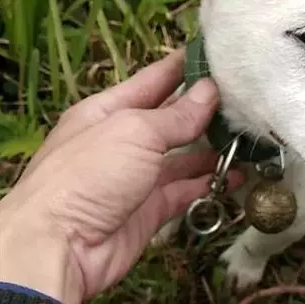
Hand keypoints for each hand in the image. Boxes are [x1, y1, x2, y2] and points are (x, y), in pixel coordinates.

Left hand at [0, 49, 243, 303]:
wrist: (59, 249)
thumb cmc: (89, 173)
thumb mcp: (134, 132)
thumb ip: (177, 115)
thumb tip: (210, 91)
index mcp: (110, 109)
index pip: (154, 79)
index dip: (183, 66)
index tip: (215, 54)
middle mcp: (124, 139)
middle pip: (171, 117)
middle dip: (204, 108)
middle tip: (243, 98)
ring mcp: (138, 174)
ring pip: (182, 155)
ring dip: (212, 148)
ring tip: (245, 137)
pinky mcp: (151, 207)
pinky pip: (186, 189)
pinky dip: (209, 182)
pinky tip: (237, 174)